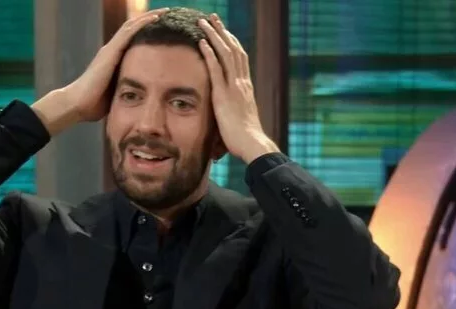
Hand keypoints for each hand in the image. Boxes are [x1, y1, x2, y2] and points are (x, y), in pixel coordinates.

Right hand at [65, 8, 169, 121]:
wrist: (78, 104)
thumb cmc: (95, 104)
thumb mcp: (117, 93)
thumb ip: (127, 89)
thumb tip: (142, 98)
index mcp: (113, 59)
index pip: (132, 39)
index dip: (146, 31)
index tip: (163, 28)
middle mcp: (111, 50)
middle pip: (133, 28)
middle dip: (149, 20)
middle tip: (167, 13)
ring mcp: (110, 49)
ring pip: (132, 26)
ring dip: (148, 17)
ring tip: (164, 11)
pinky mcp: (111, 52)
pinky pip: (128, 32)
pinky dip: (142, 23)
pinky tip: (155, 18)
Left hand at [198, 14, 279, 162]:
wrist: (253, 145)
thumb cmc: (246, 138)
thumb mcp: (240, 118)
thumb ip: (233, 109)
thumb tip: (227, 112)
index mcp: (246, 87)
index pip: (239, 58)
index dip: (231, 43)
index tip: (223, 31)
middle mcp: (242, 83)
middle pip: (233, 50)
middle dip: (222, 32)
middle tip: (213, 18)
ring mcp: (234, 88)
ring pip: (225, 54)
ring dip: (214, 36)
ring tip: (204, 22)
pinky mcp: (224, 96)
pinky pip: (216, 70)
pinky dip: (209, 54)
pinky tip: (202, 43)